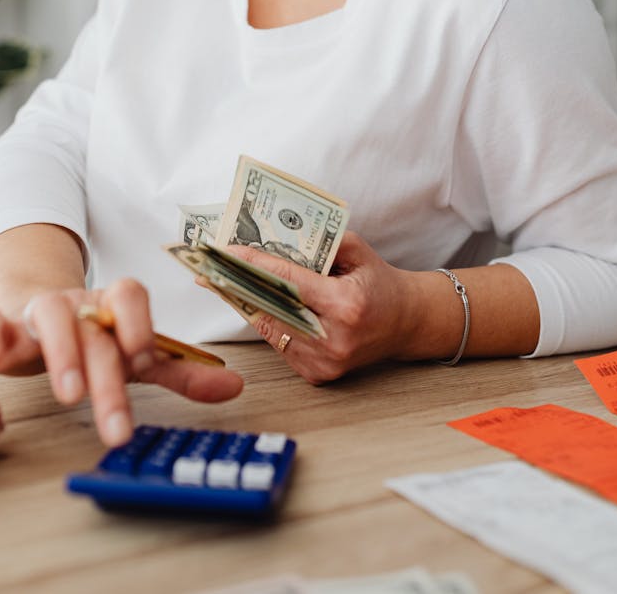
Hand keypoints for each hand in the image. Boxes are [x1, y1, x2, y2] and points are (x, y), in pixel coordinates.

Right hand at [0, 278, 243, 444]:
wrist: (36, 305)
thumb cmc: (93, 335)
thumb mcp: (136, 353)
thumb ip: (179, 369)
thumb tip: (235, 386)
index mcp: (112, 306)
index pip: (130, 296)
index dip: (138, 325)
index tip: (143, 362)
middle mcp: (78, 304)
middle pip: (95, 332)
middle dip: (107, 379)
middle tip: (117, 427)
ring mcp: (38, 312)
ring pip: (49, 316)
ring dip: (60, 353)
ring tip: (68, 393)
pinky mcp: (0, 325)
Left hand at [225, 232, 412, 382]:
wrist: (405, 323)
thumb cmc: (380, 283)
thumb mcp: (357, 251)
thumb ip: (320, 244)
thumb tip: (273, 241)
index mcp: (346, 305)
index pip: (289, 282)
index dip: (255, 265)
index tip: (227, 251)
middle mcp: (334, 338)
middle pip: (273, 308)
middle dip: (241, 284)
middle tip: (211, 267)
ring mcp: (325, 362)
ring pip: (272, 329)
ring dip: (249, 304)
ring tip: (225, 281)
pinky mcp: (318, 375)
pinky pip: (281, 344)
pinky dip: (269, 323)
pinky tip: (255, 303)